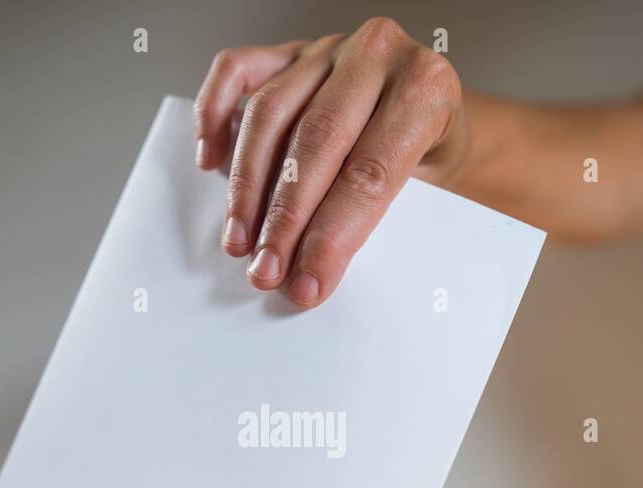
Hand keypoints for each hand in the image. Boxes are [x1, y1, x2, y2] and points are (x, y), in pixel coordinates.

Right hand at [194, 17, 465, 307]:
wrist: (432, 109)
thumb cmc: (429, 154)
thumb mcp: (432, 186)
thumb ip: (381, 219)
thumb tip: (316, 276)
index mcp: (425, 88)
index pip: (370, 173)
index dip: (333, 237)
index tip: (308, 284)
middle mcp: (375, 55)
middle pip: (316, 141)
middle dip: (284, 218)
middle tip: (266, 269)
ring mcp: (328, 49)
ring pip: (270, 112)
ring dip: (246, 186)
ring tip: (239, 240)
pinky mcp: (289, 50)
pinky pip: (236, 71)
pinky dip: (213, 114)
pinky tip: (209, 161)